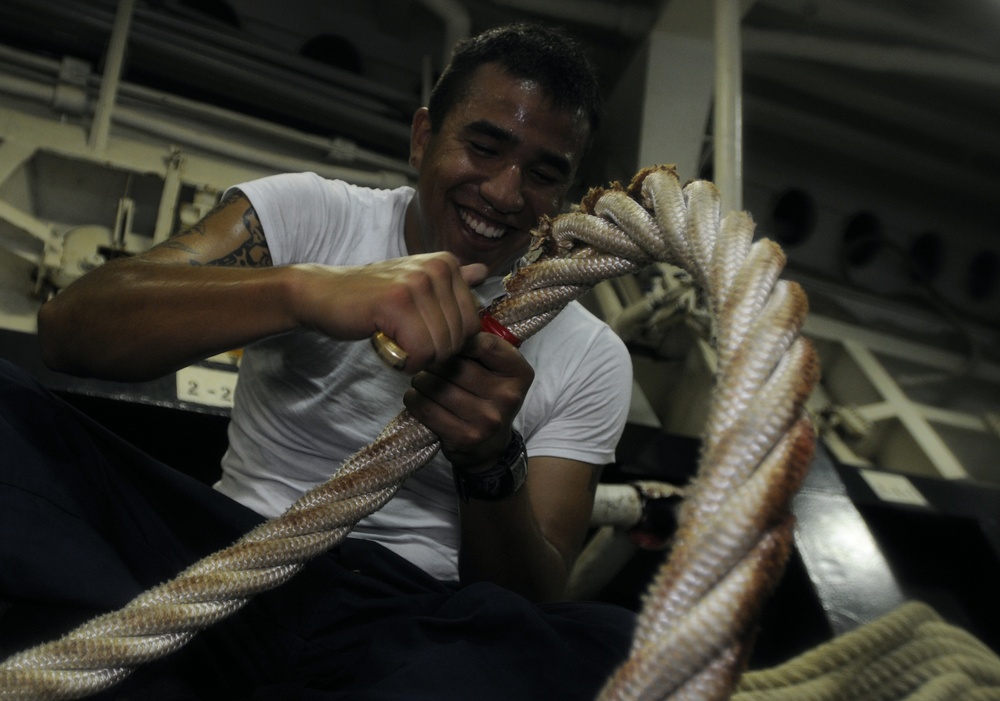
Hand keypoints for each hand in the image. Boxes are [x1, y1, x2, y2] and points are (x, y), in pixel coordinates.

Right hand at [292, 253, 486, 371]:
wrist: (323, 294)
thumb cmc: (372, 297)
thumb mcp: (416, 283)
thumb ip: (451, 282)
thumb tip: (484, 272)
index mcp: (447, 263)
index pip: (473, 323)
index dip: (448, 341)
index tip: (420, 332)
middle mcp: (438, 268)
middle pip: (460, 338)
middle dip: (434, 353)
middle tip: (405, 341)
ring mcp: (418, 283)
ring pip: (441, 347)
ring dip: (418, 358)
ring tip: (395, 341)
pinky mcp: (396, 302)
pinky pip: (421, 351)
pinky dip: (404, 361)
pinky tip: (388, 347)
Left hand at [403, 332, 534, 470]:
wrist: (489, 447)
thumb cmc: (487, 398)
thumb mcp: (497, 371)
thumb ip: (480, 348)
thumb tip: (445, 321)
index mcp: (519, 373)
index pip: (484, 344)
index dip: (459, 340)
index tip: (446, 343)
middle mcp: (507, 397)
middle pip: (456, 366)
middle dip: (435, 362)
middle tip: (427, 363)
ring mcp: (487, 419)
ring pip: (438, 387)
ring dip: (421, 381)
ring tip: (422, 380)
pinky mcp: (465, 437)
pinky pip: (427, 409)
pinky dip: (415, 400)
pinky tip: (417, 397)